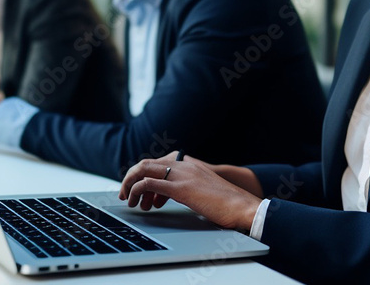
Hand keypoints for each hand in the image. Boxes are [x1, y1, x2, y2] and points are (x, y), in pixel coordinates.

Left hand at [119, 151, 262, 230]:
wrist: (244, 207)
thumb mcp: (204, 191)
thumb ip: (189, 189)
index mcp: (190, 165)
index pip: (158, 163)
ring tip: (129, 200)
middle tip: (126, 194)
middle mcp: (184, 165)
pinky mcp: (181, 188)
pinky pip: (149, 184)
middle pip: (146, 163)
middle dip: (131, 178)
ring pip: (143, 169)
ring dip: (130, 184)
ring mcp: (182, 174)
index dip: (144, 175)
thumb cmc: (228, 204)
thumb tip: (174, 197)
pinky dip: (136, 191)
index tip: (140, 191)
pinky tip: (136, 202)